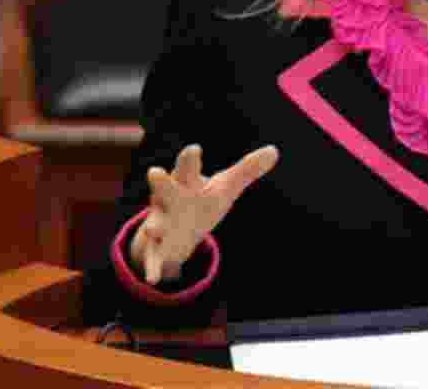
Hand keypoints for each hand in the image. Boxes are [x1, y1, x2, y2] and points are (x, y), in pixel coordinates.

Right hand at [130, 143, 279, 284]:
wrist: (176, 230)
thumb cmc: (202, 201)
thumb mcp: (225, 186)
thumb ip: (247, 169)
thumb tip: (274, 151)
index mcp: (187, 182)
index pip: (189, 167)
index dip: (190, 158)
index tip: (194, 149)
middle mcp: (170, 200)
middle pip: (165, 189)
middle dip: (161, 182)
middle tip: (155, 171)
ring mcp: (161, 223)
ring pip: (155, 224)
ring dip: (154, 227)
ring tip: (152, 230)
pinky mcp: (158, 249)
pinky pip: (154, 259)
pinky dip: (153, 268)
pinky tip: (153, 278)